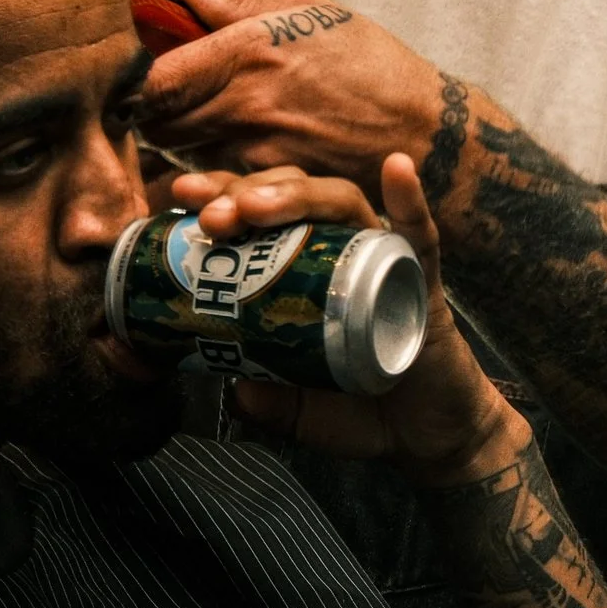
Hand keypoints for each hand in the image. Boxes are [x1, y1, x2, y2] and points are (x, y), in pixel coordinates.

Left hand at [137, 0, 448, 189]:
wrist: (425, 132)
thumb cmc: (370, 65)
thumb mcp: (309, 13)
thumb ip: (235, 4)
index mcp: (246, 52)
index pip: (153, 77)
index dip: (129, 84)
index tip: (128, 79)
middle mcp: (243, 105)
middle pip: (155, 124)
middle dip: (144, 118)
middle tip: (153, 109)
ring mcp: (256, 153)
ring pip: (179, 159)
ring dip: (173, 150)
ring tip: (187, 138)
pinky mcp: (270, 190)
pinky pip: (216, 187)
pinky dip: (207, 179)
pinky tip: (215, 170)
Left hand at [171, 155, 523, 489]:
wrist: (418, 439)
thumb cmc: (355, 410)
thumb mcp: (289, 407)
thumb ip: (258, 395)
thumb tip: (225, 379)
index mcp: (300, 268)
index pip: (257, 216)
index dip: (220, 198)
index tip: (181, 196)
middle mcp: (338, 251)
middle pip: (291, 197)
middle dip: (246, 195)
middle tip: (211, 214)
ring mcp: (383, 260)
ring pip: (341, 204)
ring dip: (298, 195)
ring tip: (255, 205)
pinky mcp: (425, 282)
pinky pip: (421, 235)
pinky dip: (410, 200)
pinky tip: (396, 168)